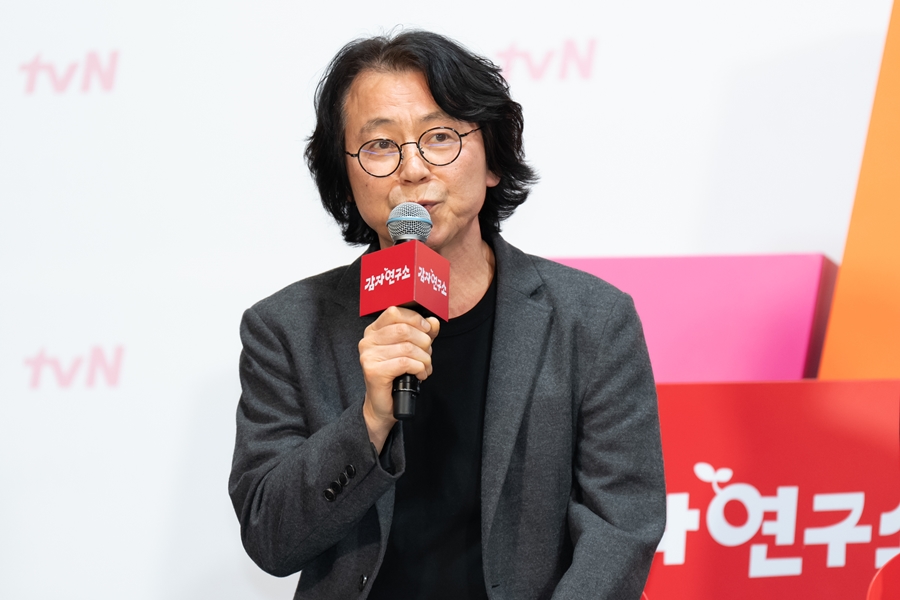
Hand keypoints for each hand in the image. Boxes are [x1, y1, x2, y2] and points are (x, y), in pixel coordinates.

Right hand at [358, 307, 439, 450]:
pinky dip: (419, 368)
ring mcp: (368, 356)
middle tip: (427, 355)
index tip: (427, 330)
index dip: (415, 319)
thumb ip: (422, 333)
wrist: (383, 404)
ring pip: (407, 347)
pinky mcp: (373, 371)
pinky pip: (404, 363)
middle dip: (424, 343)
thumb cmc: (396, 375)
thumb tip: (433, 322)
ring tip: (425, 367)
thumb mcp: (411, 349)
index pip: (394, 311)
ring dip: (424, 358)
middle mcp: (368, 341)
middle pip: (404, 329)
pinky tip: (420, 374)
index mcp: (374, 330)